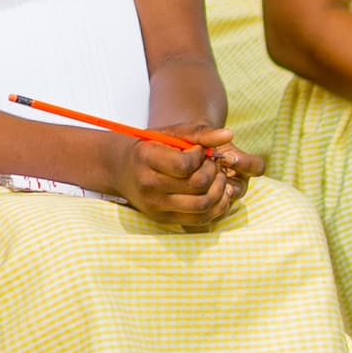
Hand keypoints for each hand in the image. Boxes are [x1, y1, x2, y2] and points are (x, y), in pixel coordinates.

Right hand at [116, 125, 253, 227]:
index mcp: (145, 158)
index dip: (200, 157)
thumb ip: (200, 133)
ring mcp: (155, 205)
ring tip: (216, 179)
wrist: (122, 170)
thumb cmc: (152, 148)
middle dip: (213, 172)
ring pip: (202, 204)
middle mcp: (147, 184)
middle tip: (212, 165)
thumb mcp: (171, 135)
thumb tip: (229, 134)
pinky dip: (217, 207)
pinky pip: (201, 219)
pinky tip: (216, 193)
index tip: (198, 152)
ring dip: (219, 190)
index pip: (184, 165)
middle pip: (197, 185)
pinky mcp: (163, 219)